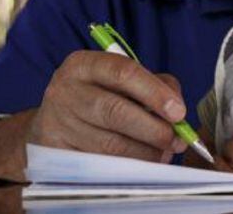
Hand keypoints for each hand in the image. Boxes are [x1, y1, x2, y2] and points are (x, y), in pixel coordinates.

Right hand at [27, 50, 187, 162]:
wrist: (53, 122)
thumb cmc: (99, 96)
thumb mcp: (122, 81)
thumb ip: (156, 85)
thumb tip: (178, 112)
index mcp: (84, 65)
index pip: (123, 73)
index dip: (155, 93)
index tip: (179, 112)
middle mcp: (65, 90)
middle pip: (115, 111)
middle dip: (153, 129)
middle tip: (177, 140)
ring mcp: (57, 122)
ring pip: (109, 144)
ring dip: (145, 152)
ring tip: (164, 154)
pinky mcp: (55, 151)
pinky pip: (99, 164)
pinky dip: (126, 167)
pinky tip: (142, 165)